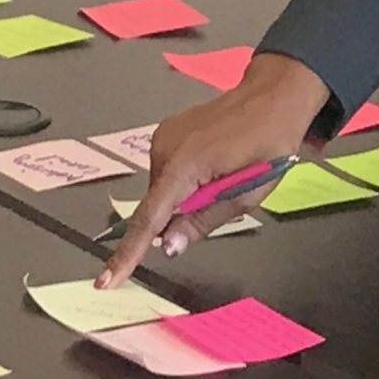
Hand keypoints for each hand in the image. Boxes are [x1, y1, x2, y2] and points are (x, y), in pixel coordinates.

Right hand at [97, 54, 331, 287]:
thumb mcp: (246, 195)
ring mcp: (163, 136)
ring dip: (186, 198)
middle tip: (226, 196)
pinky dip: (185, 181)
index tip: (105, 282)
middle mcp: (164, 148)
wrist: (273, 96)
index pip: (149, 220)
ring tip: (225, 176)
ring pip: (163, 191)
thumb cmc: (269, 145)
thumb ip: (202, 221)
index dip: (127, 255)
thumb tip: (168, 247)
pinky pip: (169, 172)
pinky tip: (213, 166)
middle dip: (180, 218)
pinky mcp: (167, 132)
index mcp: (183, 165)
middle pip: (158, 206)